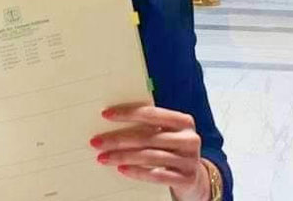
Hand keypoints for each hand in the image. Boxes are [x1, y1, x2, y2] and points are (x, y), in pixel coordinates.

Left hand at [90, 102, 209, 200]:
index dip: (127, 113)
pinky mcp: (186, 179)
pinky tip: (121, 169)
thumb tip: (112, 119)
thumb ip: (149, 125)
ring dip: (122, 157)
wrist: (195, 178)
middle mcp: (189, 138)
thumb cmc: (173, 149)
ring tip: (103, 157)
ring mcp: (189, 160)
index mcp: (184, 121)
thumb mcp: (167, 134)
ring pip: (149, 156)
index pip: (151, 114)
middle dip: (118, 139)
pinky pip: (156, 175)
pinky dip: (137, 172)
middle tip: (97, 141)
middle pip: (146, 137)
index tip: (105, 115)